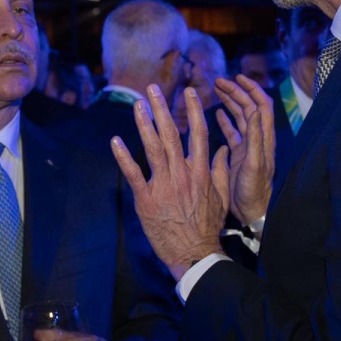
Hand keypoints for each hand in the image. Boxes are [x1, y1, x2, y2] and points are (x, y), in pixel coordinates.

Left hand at [112, 84, 228, 280]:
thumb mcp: (222, 197)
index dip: (193, 110)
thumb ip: (221, 171)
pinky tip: (116, 141)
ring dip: (144, 124)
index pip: (198, 133)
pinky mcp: (146, 199)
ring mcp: (163, 186)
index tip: (189, 92)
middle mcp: (182, 174)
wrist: (194, 252)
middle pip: (171, 134)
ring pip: (153, 148)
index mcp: (200, 171)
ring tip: (137, 104)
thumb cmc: (208, 226)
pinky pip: (133, 174)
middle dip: (162, 109)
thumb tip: (224, 150)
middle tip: (153, 88)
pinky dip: (124, 157)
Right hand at [213, 75, 275, 225]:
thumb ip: (255, 138)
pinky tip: (217, 113)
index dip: (251, 89)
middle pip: (249, 107)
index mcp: (263, 138)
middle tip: (218, 82)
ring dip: (230, 103)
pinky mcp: (239, 155)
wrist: (251, 211)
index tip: (237, 77)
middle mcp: (257, 139)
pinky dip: (226, 120)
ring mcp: (248, 146)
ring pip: (240, 117)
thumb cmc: (254, 190)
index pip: (261, 105)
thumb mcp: (254, 164)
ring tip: (216, 91)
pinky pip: (233, 132)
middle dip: (236, 92)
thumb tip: (255, 110)